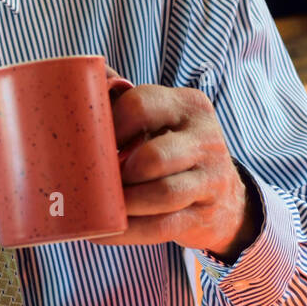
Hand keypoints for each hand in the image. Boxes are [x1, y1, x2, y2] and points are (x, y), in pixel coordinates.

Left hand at [89, 85, 259, 259]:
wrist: (225, 199)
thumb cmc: (175, 152)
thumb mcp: (162, 120)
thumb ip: (126, 98)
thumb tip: (81, 75)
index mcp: (188, 105)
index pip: (142, 105)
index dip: (110, 126)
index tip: (90, 143)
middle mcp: (206, 138)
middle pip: (154, 155)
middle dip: (120, 172)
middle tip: (97, 178)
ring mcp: (211, 179)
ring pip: (162, 193)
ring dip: (124, 203)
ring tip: (101, 205)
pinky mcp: (206, 215)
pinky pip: (162, 226)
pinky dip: (128, 231)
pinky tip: (104, 231)